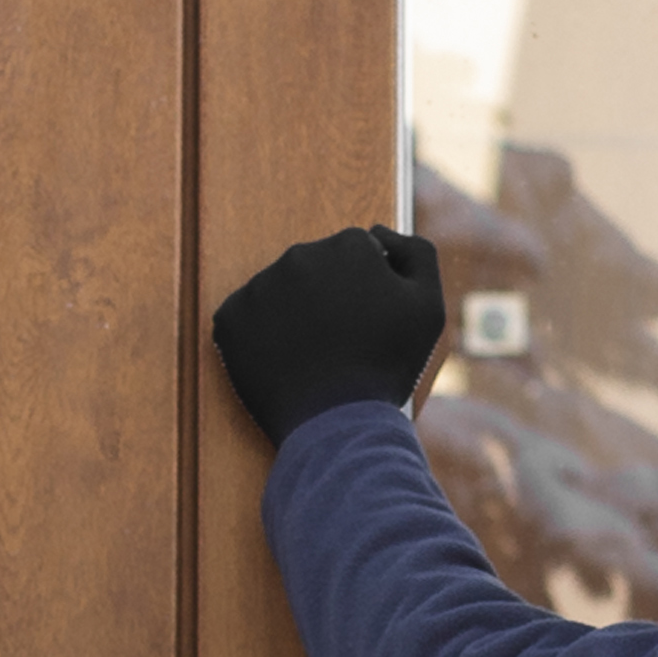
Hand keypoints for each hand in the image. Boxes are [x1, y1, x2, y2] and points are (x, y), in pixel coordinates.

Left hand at [213, 228, 448, 440]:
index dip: (366, 291)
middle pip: (316, 269)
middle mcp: (299, 255)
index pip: (355, 255)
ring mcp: (260, 286)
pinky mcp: (229, 318)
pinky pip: (246, 318)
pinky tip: (284, 362)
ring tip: (312, 356)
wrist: (337, 423)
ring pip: (280, 292)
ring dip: (294, 315)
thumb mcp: (428, 306)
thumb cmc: (387, 366)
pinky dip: (261, 336)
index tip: (367, 325)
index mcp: (347, 245)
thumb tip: (379, 233)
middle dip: (328, 297)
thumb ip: (416, 253)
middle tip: (341, 344)